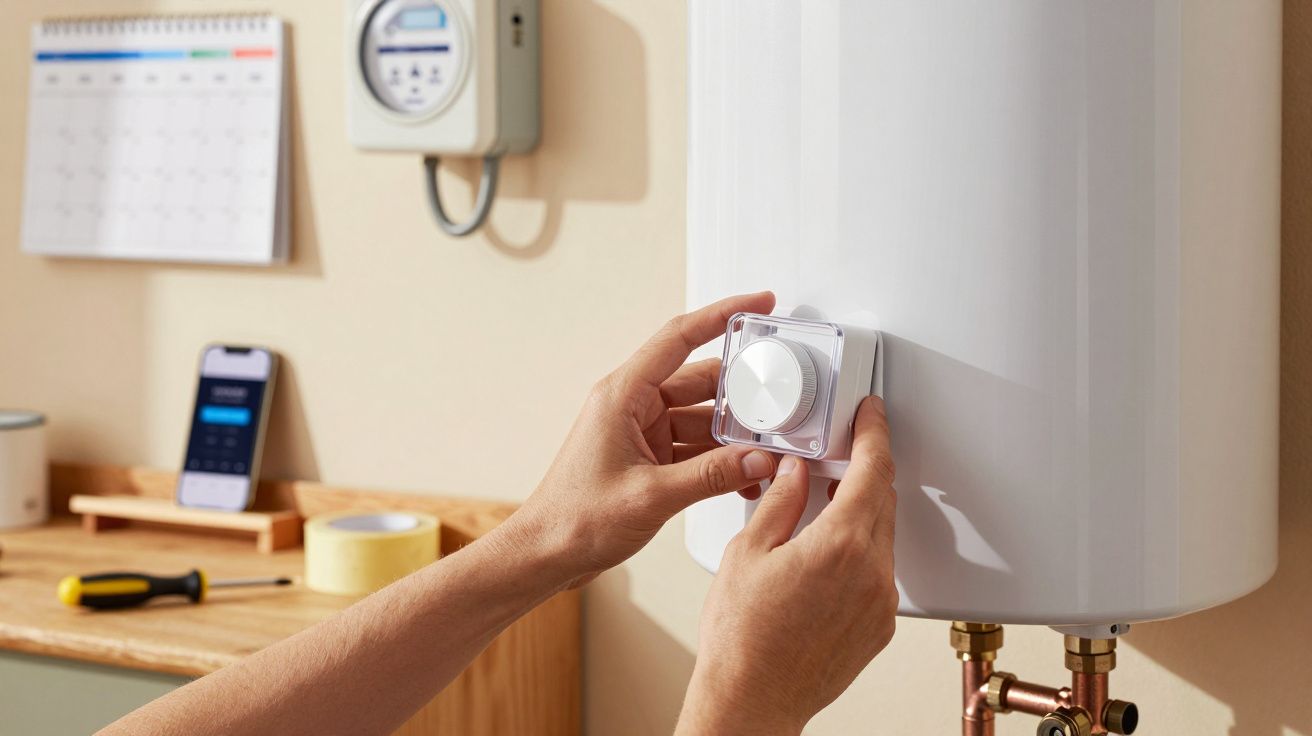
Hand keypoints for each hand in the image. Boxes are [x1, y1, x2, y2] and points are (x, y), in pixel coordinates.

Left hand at [508, 291, 781, 586]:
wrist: (546, 554)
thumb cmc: (574, 520)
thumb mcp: (651, 496)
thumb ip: (712, 476)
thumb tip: (758, 460)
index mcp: (622, 396)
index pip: (679, 338)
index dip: (721, 315)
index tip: (757, 304)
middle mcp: (632, 407)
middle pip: (700, 382)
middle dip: (742, 391)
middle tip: (779, 398)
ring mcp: (642, 433)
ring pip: (702, 418)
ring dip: (734, 434)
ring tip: (768, 447)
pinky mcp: (649, 460)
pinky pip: (695, 448)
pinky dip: (721, 460)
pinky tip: (744, 476)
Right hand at [677, 397, 897, 735]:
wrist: (752, 699)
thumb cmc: (742, 639)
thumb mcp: (748, 552)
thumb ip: (780, 502)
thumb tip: (796, 472)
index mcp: (840, 544)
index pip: (872, 470)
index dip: (874, 433)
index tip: (872, 415)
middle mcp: (871, 572)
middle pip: (883, 499)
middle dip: (866, 470)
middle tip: (842, 453)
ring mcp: (880, 602)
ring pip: (883, 535)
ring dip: (862, 511)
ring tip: (826, 504)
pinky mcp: (878, 626)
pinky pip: (879, 571)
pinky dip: (861, 549)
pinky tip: (827, 552)